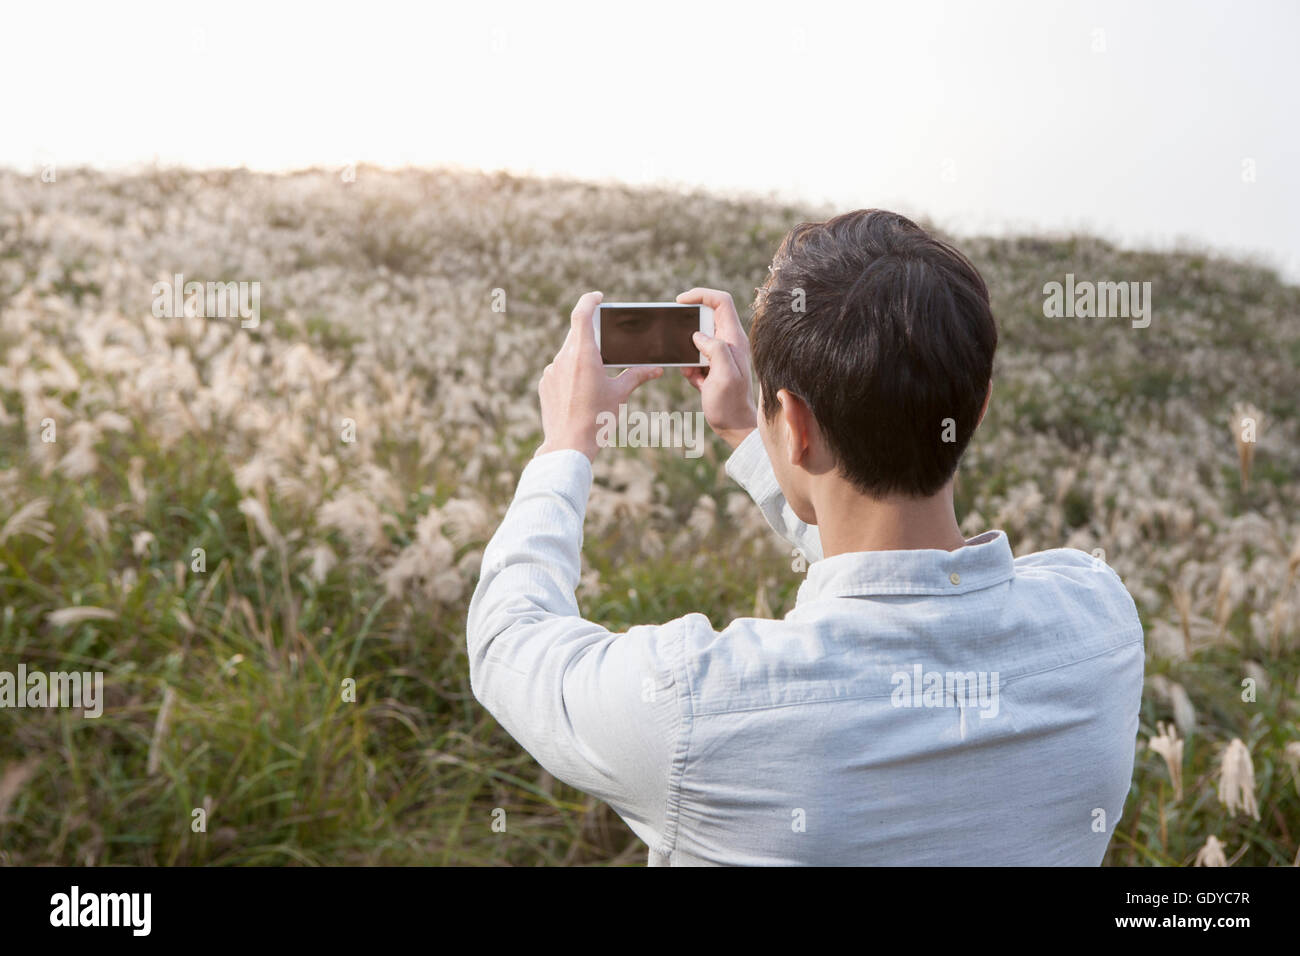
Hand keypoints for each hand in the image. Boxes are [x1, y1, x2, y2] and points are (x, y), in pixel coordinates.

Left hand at [535, 291, 663, 461]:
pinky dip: (571, 371)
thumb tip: (656, 369)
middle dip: (591, 334)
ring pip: (568, 352)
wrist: (568, 445)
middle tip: (605, 338)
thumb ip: (637, 376)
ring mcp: (551, 371)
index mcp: (583, 355)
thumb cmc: (596, 419)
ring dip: (581, 355)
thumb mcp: (619, 394)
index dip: (589, 301)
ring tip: (596, 371)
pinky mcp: (545, 383)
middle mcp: (563, 358)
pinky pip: (559, 369)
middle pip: (576, 333)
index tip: (598, 298)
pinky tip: (581, 389)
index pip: (582, 314)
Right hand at [677, 287, 757, 449]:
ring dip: (688, 355)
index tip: (681, 301)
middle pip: (706, 318)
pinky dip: (689, 368)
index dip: (701, 295)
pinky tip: (698, 382)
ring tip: (695, 374)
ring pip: (696, 340)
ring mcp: (721, 354)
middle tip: (685, 350)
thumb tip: (698, 335)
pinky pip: (693, 357)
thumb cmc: (730, 403)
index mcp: (734, 339)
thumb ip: (715, 350)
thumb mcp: (724, 376)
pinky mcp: (712, 365)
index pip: (721, 301)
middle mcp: (729, 342)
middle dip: (689, 332)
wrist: (733, 426)